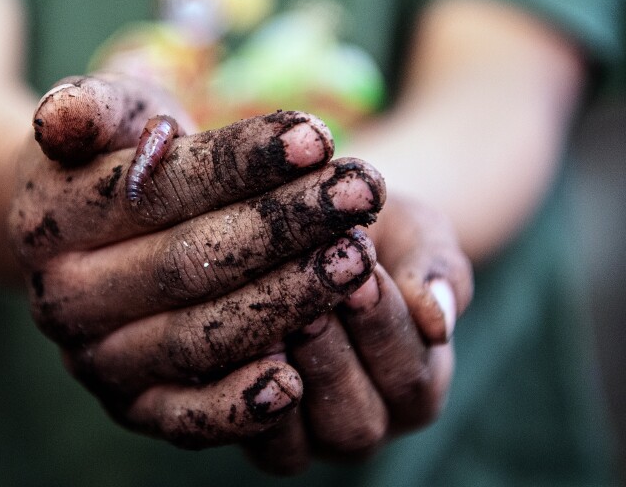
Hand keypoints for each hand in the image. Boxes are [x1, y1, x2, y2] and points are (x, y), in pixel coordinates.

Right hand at [8, 75, 387, 447]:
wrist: (86, 238)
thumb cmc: (117, 158)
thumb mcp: (108, 114)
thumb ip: (92, 106)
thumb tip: (61, 119)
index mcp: (49, 220)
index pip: (159, 188)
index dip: (241, 163)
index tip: (319, 137)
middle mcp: (62, 300)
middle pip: (188, 263)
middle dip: (286, 225)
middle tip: (363, 192)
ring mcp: (96, 361)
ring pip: (199, 337)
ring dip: (287, 302)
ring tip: (357, 259)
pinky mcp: (133, 406)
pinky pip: (186, 418)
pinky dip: (238, 408)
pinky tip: (297, 382)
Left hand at [243, 195, 472, 473]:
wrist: (305, 233)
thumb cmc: (370, 232)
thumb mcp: (414, 234)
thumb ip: (437, 270)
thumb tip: (439, 321)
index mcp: (417, 386)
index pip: (410, 374)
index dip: (385, 325)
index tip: (363, 276)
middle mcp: (368, 423)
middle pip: (358, 421)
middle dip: (333, 356)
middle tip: (310, 304)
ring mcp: (310, 439)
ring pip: (302, 441)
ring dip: (286, 377)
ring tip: (270, 324)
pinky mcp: (255, 433)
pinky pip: (249, 438)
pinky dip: (241, 397)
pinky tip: (235, 346)